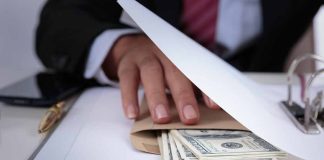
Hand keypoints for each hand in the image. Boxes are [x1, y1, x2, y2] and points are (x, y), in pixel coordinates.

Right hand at [102, 34, 219, 123]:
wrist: (133, 46)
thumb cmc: (162, 65)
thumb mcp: (178, 70)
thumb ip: (191, 87)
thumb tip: (208, 110)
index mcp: (182, 55)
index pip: (197, 71)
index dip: (206, 88)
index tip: (214, 106)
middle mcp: (165, 53)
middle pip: (175, 72)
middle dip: (183, 95)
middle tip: (190, 117)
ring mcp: (145, 57)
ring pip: (151, 74)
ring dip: (157, 96)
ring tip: (161, 118)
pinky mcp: (126, 65)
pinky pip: (127, 80)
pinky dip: (129, 97)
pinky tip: (132, 114)